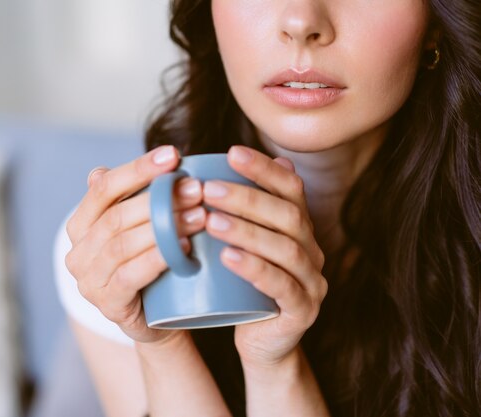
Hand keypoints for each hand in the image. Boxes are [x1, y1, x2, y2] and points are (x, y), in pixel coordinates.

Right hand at [65, 146, 205, 344]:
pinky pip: (130, 276)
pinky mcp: (107, 305)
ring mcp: (88, 281)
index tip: (173, 154)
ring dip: (163, 227)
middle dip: (158, 199)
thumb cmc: (150, 264)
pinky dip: (158, 258)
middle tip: (195, 188)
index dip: (137, 169)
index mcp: (81, 224)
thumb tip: (122, 166)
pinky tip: (184, 247)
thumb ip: (132, 198)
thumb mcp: (141, 227)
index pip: (103, 189)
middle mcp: (77, 252)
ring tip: (199, 214)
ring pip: (123, 244)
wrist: (159, 318)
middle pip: (115, 216)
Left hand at [202, 146, 326, 366]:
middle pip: (287, 215)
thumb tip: (214, 168)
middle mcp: (312, 250)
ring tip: (210, 221)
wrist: (259, 340)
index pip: (290, 188)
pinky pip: (282, 287)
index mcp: (300, 228)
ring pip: (285, 249)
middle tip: (207, 189)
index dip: (264, 169)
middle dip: (246, 198)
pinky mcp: (303, 311)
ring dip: (247, 231)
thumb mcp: (238, 246)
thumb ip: (233, 213)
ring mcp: (312, 281)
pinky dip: (255, 269)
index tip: (231, 153)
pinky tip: (227, 258)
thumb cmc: (242, 286)